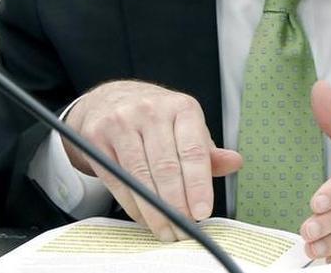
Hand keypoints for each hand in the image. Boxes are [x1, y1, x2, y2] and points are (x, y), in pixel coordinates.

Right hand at [65, 80, 242, 240]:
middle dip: (177, 204)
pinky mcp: (96, 138)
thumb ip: (208, 150)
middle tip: (185, 230)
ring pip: (140, 176)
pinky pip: (117, 180)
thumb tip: (234, 163)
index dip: (198, 185)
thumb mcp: (187, 125)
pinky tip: (145, 218)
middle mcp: (151, 112)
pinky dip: (133, 204)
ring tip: (167, 230)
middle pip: (166, 167)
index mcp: (181, 107)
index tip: (202, 211)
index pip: (193, 151)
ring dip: (155, 210)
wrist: (111, 99)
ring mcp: (121, 123)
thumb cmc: (157, 118)